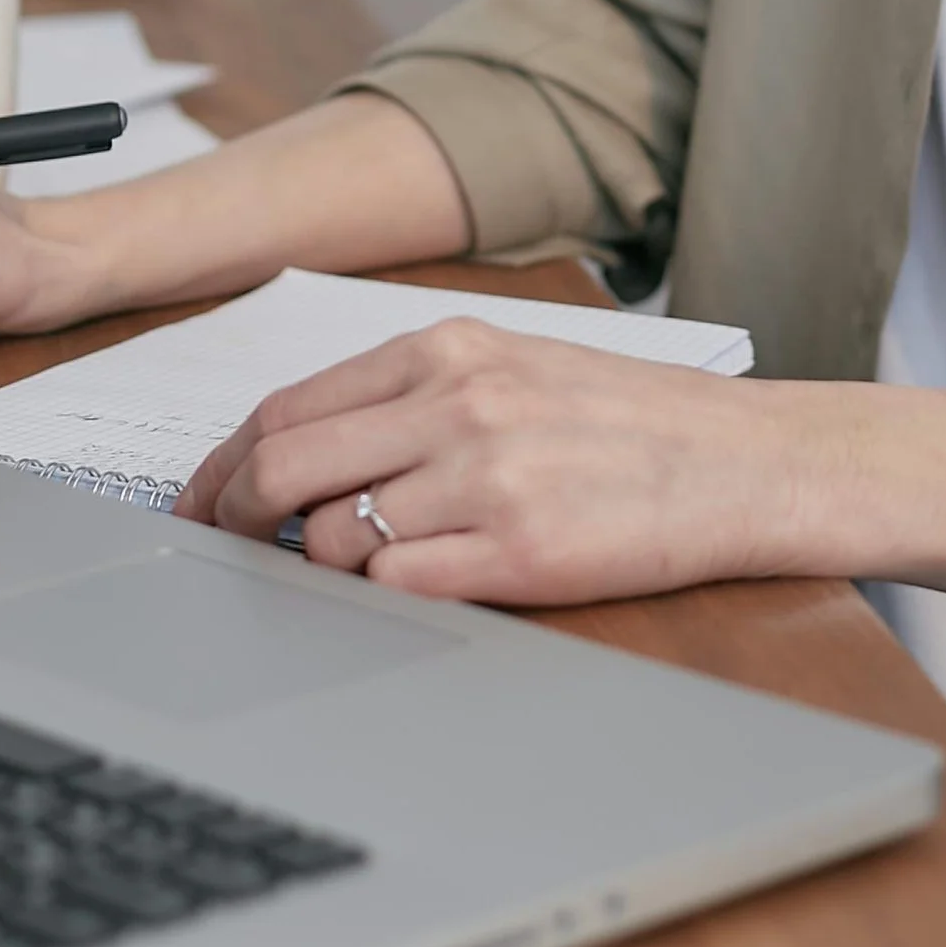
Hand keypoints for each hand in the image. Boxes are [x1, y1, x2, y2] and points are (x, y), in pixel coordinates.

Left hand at [174, 318, 814, 607]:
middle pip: (285, 467)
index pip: (289, 408)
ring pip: (334, 537)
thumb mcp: (516, 367)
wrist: (746, 461)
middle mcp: (460, 403)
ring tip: (350, 571)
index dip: (222, 465)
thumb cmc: (631, 421)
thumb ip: (414, 394)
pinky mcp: (521, 555)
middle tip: (229, 550)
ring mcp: (488, 479)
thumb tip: (299, 449)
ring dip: (321, 567)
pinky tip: (413, 586)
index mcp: (450, 348)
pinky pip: (399, 587)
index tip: (199, 500)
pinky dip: (382, 597)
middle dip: (234, 519)